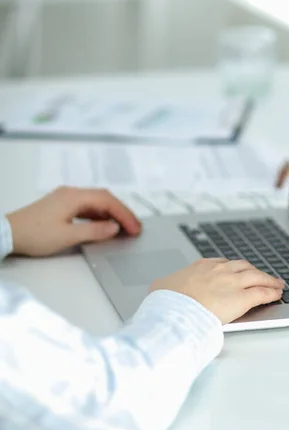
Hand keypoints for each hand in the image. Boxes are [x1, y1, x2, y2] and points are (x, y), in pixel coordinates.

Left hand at [6, 186, 141, 256]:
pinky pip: (86, 207)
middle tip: (134, 227)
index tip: (135, 228)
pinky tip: (103, 225)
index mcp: (75, 197)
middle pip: (104, 198)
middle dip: (121, 212)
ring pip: (96, 202)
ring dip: (111, 213)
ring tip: (123, 227)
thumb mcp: (67, 236)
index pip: (108, 201)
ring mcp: (65, 198)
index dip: (124, 214)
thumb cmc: (35, 235)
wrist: (7, 233)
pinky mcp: (60, 205)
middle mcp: (71, 193)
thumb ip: (94, 231)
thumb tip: (114, 227)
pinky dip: (99, 215)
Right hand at [149, 258, 284, 324]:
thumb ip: (166, 285)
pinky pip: (262, 293)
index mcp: (202, 266)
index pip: (224, 264)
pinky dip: (272, 292)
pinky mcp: (242, 298)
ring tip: (277, 284)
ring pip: (257, 277)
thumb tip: (160, 288)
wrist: (175, 310)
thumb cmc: (167, 301)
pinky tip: (278, 294)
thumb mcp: (162, 287)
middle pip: (244, 267)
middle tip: (263, 275)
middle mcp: (220, 270)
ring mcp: (233, 283)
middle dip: (255, 272)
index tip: (238, 272)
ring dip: (269, 280)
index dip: (234, 269)